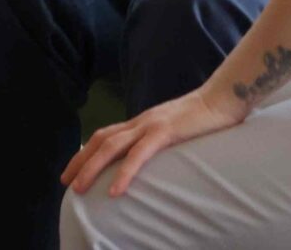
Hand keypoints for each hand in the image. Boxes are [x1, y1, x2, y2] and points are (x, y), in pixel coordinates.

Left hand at [63, 84, 247, 198]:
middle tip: (66, 183)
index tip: (73, 170)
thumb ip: (160, 141)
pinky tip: (116, 191)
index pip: (106, 134)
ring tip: (79, 189)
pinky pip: (139, 154)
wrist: (224, 98)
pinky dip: (124, 173)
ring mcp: (152, 125)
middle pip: (101, 139)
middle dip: (80, 161)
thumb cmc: (204, 118)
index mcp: (142, 121)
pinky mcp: (166, 131)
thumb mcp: (175, 131)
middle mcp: (141, 121)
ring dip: (92, 167)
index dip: (87, 151)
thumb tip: (151, 158)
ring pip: (111, 146)